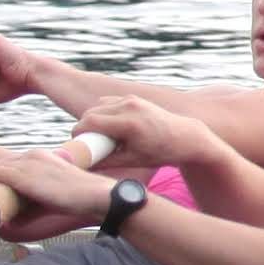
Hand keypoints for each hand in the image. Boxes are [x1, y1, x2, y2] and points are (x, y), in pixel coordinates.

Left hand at [0, 149, 112, 241]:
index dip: (2, 179)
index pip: (11, 163)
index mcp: (42, 155)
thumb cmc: (80, 199)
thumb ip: (35, 200)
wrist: (94, 196)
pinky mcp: (22, 174)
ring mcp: (26, 163)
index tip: (1, 194)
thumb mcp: (55, 192)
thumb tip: (15, 218)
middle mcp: (32, 154)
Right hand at [66, 95, 205, 175]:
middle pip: (90, 113)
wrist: (185, 137)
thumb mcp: (132, 161)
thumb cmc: (160, 153)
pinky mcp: (133, 98)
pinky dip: (104, 113)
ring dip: (93, 120)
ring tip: (103, 137)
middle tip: (91, 145)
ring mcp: (132, 100)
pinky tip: (112, 127)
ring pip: (97, 106)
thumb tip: (80, 166)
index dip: (78, 135)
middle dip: (85, 129)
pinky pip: (107, 102)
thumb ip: (104, 162)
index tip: (79, 146)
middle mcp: (130, 107)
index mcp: (129, 124)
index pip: (89, 122)